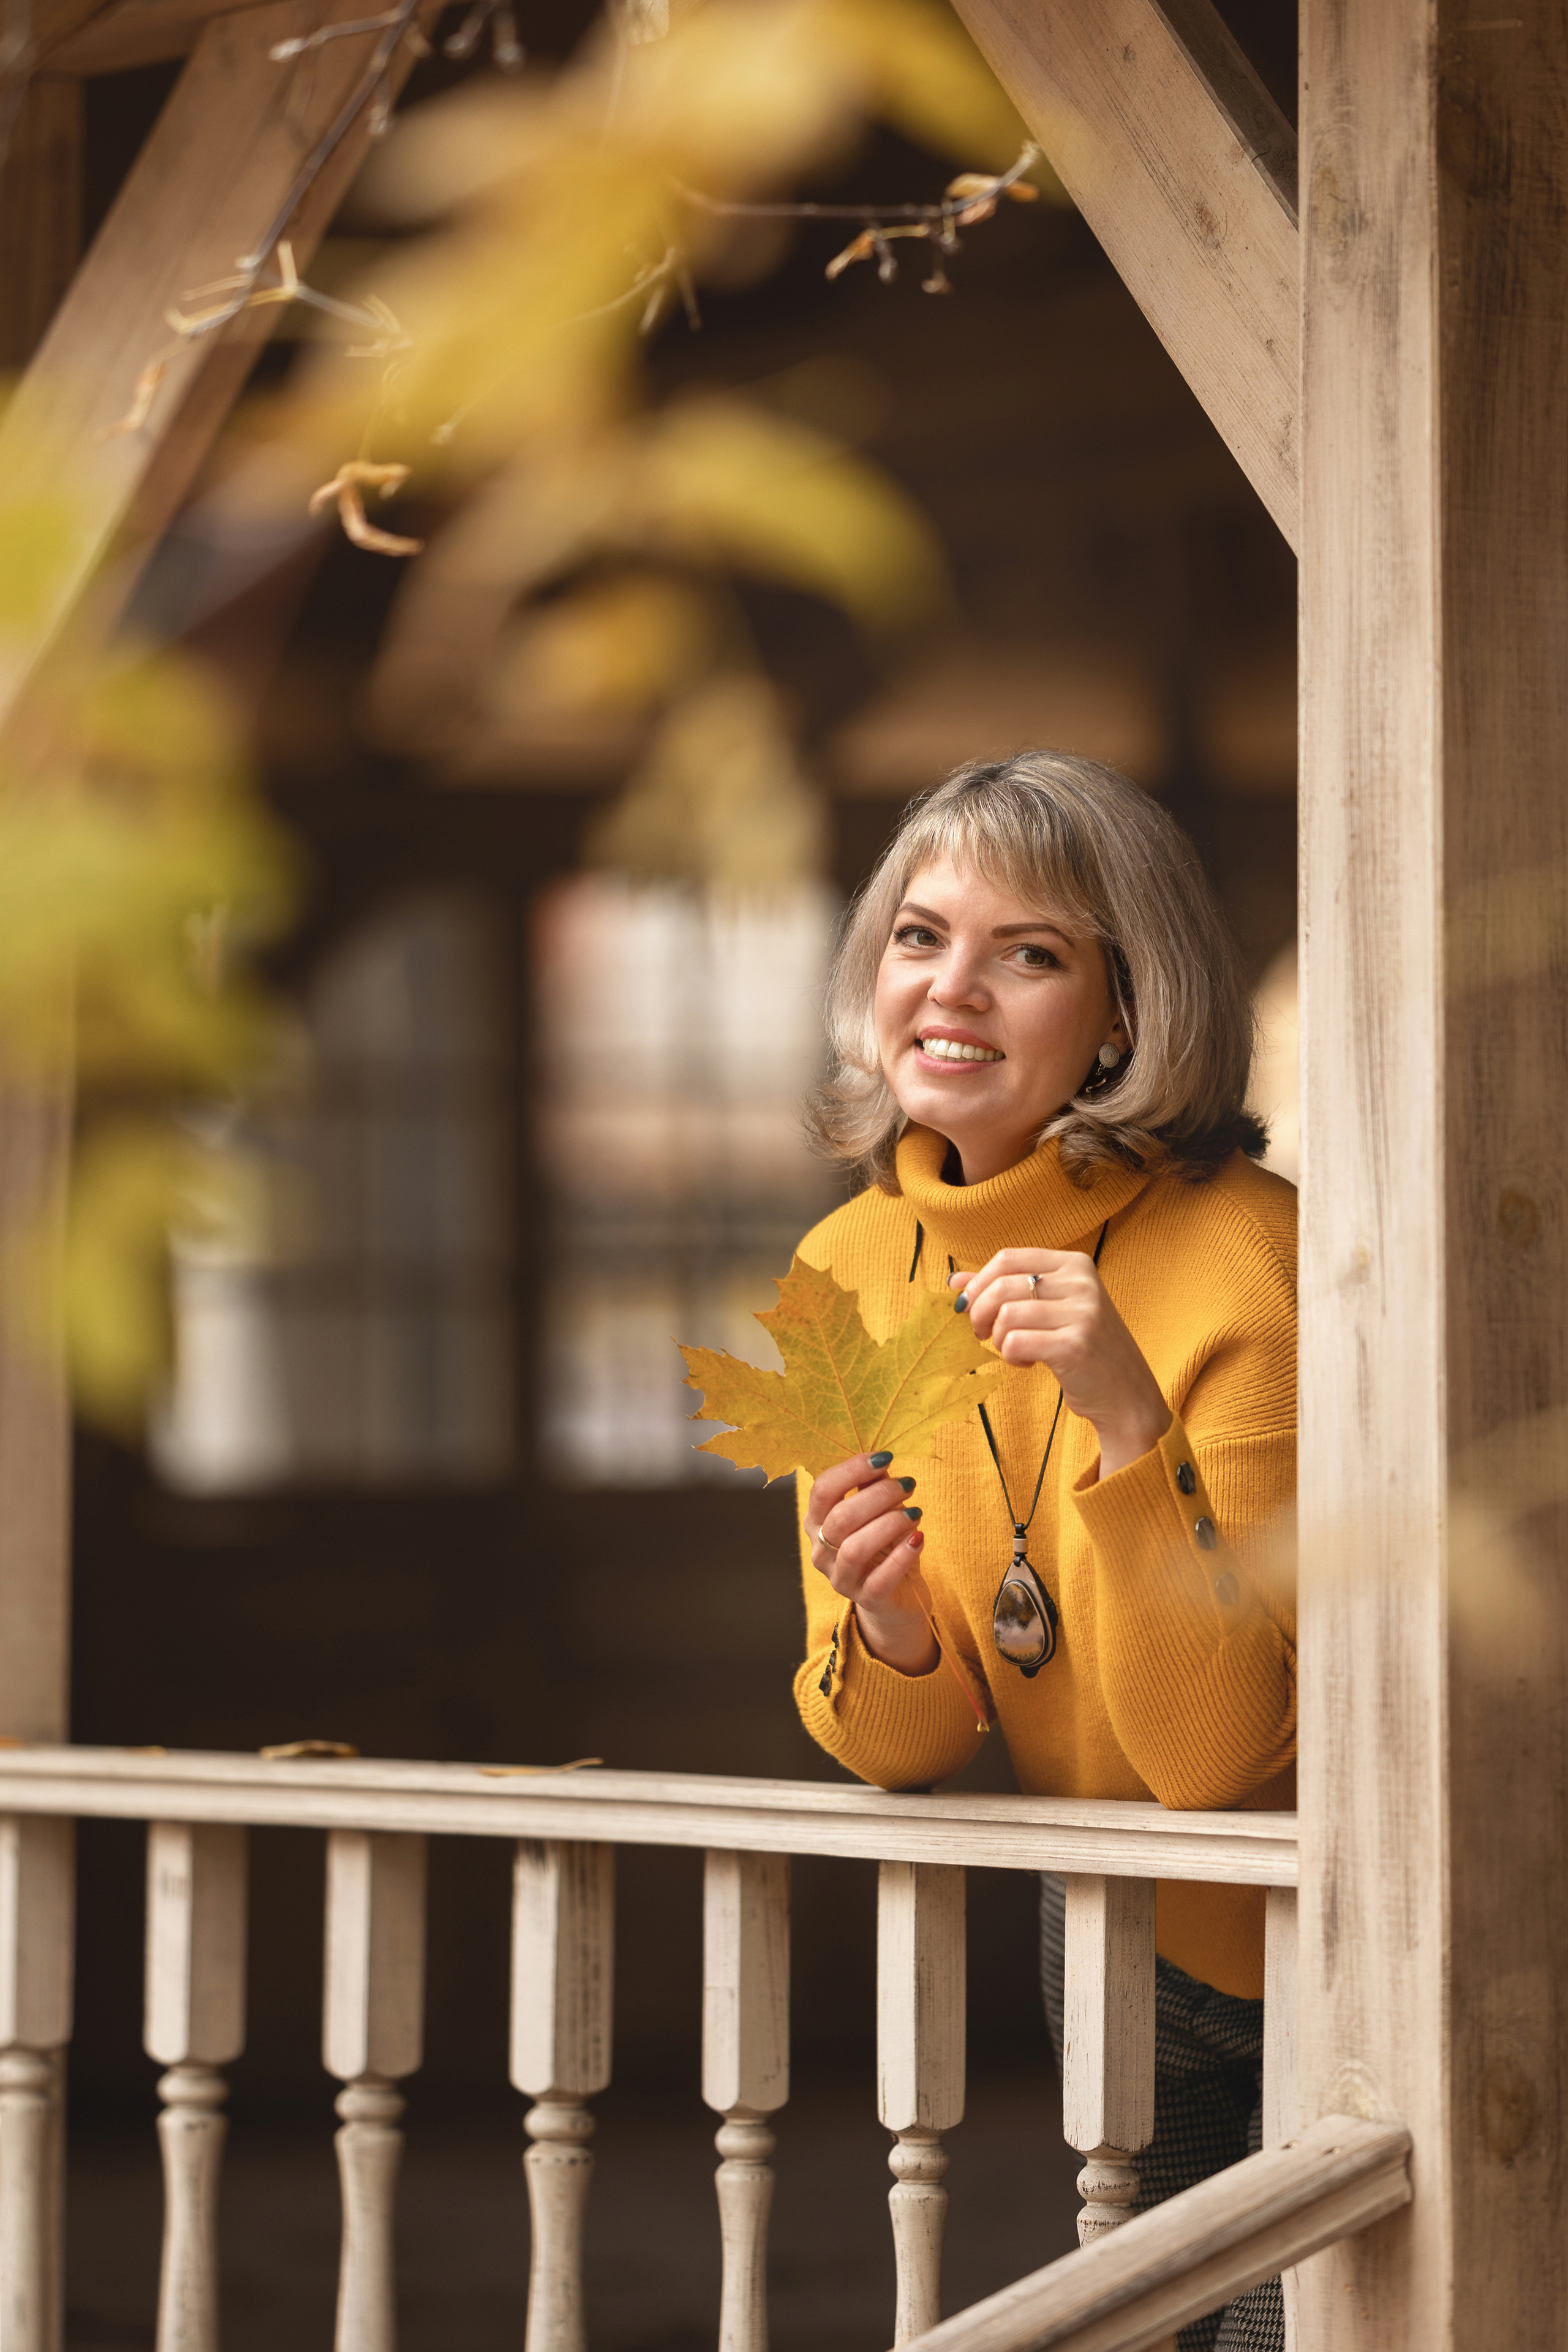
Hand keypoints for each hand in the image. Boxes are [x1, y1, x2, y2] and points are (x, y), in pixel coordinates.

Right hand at [804, 1452, 938, 1675]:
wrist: (896, 1596)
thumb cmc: (884, 1546)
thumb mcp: (877, 1512)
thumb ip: (872, 1487)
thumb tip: (880, 1461)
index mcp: (818, 1522)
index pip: (823, 1489)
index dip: (852, 1470)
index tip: (885, 1458)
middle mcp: (822, 1551)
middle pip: (840, 1517)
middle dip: (878, 1495)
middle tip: (908, 1485)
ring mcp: (842, 1578)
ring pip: (855, 1549)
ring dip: (889, 1524)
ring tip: (916, 1512)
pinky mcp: (867, 1599)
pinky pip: (880, 1580)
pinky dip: (902, 1557)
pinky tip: (919, 1539)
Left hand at [951, 1250, 1169, 1477]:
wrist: (1126, 1393)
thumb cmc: (1082, 1347)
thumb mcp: (1048, 1309)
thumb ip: (1004, 1289)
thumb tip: (953, 1280)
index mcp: (1075, 1264)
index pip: (1007, 1258)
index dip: (978, 1283)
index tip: (969, 1307)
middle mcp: (1081, 1282)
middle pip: (1002, 1285)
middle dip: (979, 1313)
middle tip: (982, 1333)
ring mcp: (1082, 1313)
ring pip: (1006, 1315)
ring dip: (999, 1339)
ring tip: (1013, 1350)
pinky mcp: (1075, 1345)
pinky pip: (1015, 1343)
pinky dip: (1011, 1356)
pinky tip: (1026, 1362)